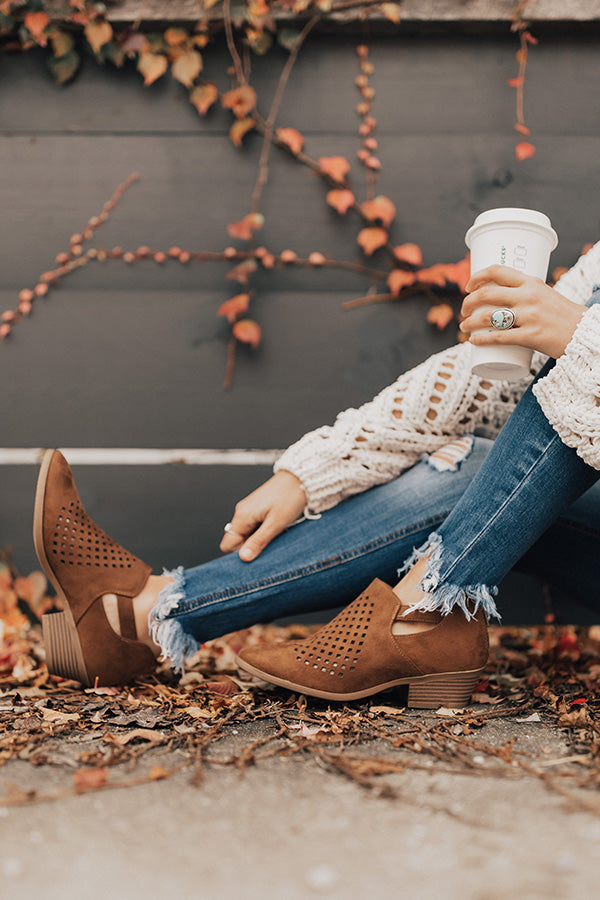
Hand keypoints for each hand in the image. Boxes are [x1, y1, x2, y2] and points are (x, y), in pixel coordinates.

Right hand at [219, 470, 306, 561]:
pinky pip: (253, 526)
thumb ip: (258, 542)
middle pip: (236, 540)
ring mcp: (248, 509)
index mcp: (242, 516)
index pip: (227, 544)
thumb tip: (243, 557)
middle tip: (268, 545)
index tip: (255, 555)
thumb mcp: (275, 524)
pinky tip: (274, 527)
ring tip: (274, 534)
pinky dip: (262, 531)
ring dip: (258, 539)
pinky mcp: (256, 508)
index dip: (239, 553)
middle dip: (250, 546)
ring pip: (246, 534)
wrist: (299, 478)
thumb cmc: (289, 497)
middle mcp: (241, 512)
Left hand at [459, 265, 584, 359]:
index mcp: (531, 282)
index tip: (468, 287)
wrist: (583, 332)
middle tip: (464, 311)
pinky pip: (498, 338)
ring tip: (464, 327)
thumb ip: (524, 292)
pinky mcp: (530, 336)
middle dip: (468, 303)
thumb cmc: (561, 314)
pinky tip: (472, 341)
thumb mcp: (544, 293)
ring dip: (469, 323)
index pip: (497, 271)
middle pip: (486, 294)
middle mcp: (528, 296)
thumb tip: (500, 296)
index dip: (477, 277)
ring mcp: (529, 316)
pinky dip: (481, 340)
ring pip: (488, 317)